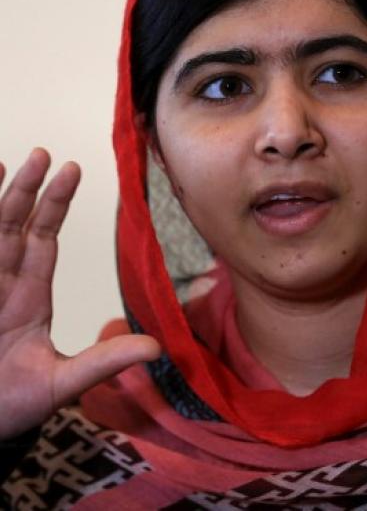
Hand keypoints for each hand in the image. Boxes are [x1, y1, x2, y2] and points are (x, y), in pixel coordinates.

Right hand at [0, 149, 159, 439]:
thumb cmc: (13, 405)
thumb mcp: (62, 382)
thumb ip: (104, 361)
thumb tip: (158, 349)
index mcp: (30, 295)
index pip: (44, 236)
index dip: (55, 202)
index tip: (71, 169)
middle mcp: (3, 282)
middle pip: (15, 224)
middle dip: (27, 190)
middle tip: (43, 154)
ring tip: (1, 162)